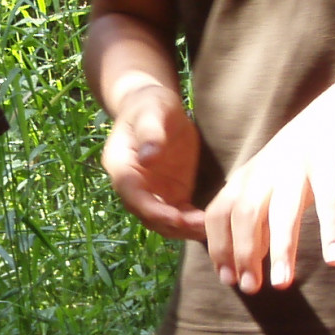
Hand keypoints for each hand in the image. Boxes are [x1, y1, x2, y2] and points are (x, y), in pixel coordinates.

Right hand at [100, 84, 204, 239]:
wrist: (156, 106)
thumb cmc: (151, 104)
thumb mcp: (152, 111)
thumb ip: (150, 132)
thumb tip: (148, 157)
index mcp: (121, 166)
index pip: (134, 196)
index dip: (154, 210)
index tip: (176, 218)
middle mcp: (133, 186)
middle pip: (149, 216)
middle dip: (174, 226)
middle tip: (202, 227)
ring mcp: (152, 192)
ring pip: (165, 222)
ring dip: (185, 230)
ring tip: (211, 229)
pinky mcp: (171, 194)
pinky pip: (181, 216)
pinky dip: (193, 223)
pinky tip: (212, 223)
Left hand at [203, 93, 334, 293]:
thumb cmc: (300, 159)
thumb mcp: (269, 184)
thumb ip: (256, 218)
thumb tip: (245, 260)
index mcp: (247, 177)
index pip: (219, 214)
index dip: (219, 247)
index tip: (228, 279)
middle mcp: (266, 171)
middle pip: (244, 215)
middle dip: (244, 253)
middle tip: (251, 288)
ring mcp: (296, 165)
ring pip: (283, 211)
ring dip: (282, 250)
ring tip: (282, 284)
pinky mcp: (329, 162)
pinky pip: (330, 199)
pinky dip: (332, 229)